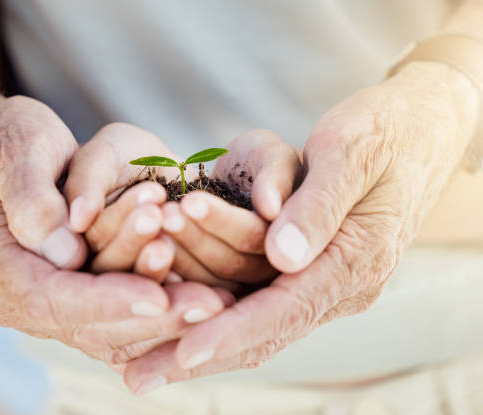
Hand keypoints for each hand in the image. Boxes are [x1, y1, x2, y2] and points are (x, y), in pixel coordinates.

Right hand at [0, 97, 229, 365]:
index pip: (49, 296)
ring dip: (163, 318)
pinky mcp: (73, 296)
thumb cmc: (7, 140)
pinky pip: (118, 318)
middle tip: (210, 303)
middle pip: (85, 324)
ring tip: (215, 298)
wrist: (5, 150)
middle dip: (150, 316)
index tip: (157, 299)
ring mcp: (45, 299)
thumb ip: (33, 200)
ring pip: (108, 331)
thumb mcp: (15, 150)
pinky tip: (202, 295)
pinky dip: (160, 312)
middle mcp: (13, 293)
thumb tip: (67, 253)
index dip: (105, 301)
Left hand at [122, 62, 479, 391]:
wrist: (415, 130)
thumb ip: (317, 206)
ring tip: (136, 350)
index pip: (285, 309)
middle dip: (199, 355)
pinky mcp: (306, 270)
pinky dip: (212, 312)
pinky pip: (254, 300)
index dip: (232, 332)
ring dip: (195, 331)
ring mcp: (322, 281)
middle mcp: (339, 284)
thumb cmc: (382, 131)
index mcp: (354, 261)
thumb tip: (282, 257)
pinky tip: (169, 318)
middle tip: (135, 376)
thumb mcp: (351, 153)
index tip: (181, 353)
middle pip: (262, 332)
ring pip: (252, 321)